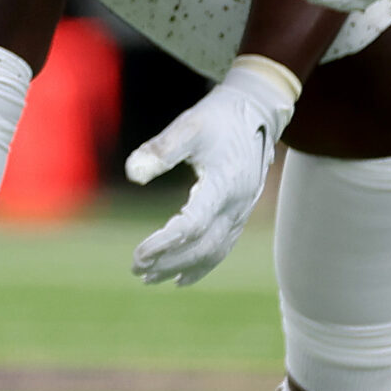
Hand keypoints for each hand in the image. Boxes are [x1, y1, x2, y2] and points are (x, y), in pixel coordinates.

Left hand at [124, 58, 297, 284]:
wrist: (257, 111)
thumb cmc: (219, 116)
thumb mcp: (188, 126)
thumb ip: (160, 150)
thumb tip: (133, 174)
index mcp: (224, 185)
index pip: (191, 226)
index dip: (164, 244)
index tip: (139, 255)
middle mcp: (237, 204)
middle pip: (202, 246)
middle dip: (169, 262)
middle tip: (136, 269)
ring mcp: (241, 211)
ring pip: (213, 251)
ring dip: (182, 267)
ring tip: (150, 279)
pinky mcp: (240, 212)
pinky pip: (222, 247)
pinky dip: (202, 265)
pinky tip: (182, 278)